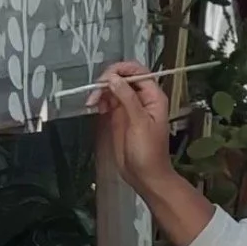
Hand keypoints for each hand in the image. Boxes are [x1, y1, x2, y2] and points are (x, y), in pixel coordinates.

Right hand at [91, 61, 172, 195]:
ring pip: (113, 88)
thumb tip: (113, 79)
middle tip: (96, 91)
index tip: (106, 77)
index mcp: (153, 97)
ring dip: (102, 91)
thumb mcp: (139, 123)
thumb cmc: (149, 152)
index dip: (122, 70)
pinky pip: (108, 101)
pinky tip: (96, 107)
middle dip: (108, 80)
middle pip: (123, 78)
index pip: (138, 72)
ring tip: (93, 102)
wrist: (145, 175)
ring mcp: (129, 107)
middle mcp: (141, 99)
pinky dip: (101, 101)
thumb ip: (127, 98)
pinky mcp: (119, 117)